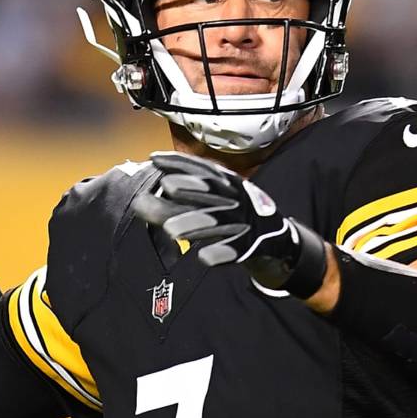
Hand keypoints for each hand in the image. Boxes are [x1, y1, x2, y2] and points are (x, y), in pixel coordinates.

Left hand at [133, 152, 327, 294]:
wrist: (273, 237)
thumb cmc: (234, 214)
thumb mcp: (213, 199)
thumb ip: (182, 195)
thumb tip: (144, 192)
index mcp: (227, 183)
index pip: (203, 168)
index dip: (181, 163)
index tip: (155, 159)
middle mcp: (235, 199)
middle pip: (211, 192)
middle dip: (190, 188)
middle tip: (166, 185)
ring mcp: (242, 223)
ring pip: (217, 223)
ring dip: (195, 224)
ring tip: (171, 231)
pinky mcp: (248, 246)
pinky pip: (234, 250)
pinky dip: (220, 254)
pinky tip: (203, 258)